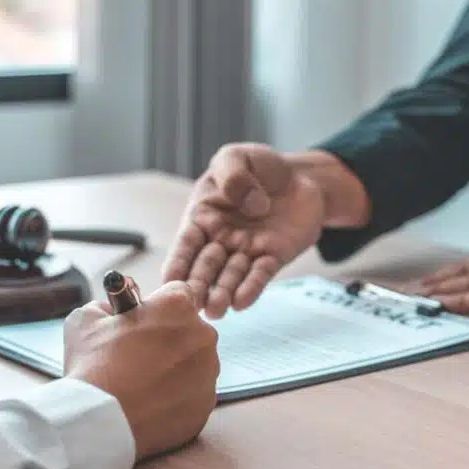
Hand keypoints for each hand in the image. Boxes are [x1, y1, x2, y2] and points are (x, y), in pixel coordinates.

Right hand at [64, 281, 219, 459]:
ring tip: (144, 384)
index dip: (158, 307)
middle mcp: (202, 335)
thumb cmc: (92, 367)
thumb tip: (111, 312)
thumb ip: (105, 307)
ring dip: (176, 368)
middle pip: (190, 329)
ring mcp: (208, 372)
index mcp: (177, 307)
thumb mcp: (85, 320)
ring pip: (195, 363)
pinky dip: (178, 397)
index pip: (178, 293)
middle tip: (140, 356)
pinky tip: (153, 404)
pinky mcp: (206, 404)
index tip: (144, 321)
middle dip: (170, 338)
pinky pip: (195, 394)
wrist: (100, 423)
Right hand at [163, 143, 324, 317]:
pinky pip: (261, 274)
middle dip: (198, 285)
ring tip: (216, 310)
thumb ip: (233, 175)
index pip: (186, 244)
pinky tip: (242, 302)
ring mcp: (247, 250)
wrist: (300, 176)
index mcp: (203, 216)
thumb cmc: (260, 166)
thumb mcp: (237, 157)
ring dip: (222, 293)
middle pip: (205, 267)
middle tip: (193, 304)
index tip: (168, 283)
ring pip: (231, 276)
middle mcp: (221, 239)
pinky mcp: (274, 256)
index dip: (177, 263)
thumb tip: (251, 206)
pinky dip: (252, 288)